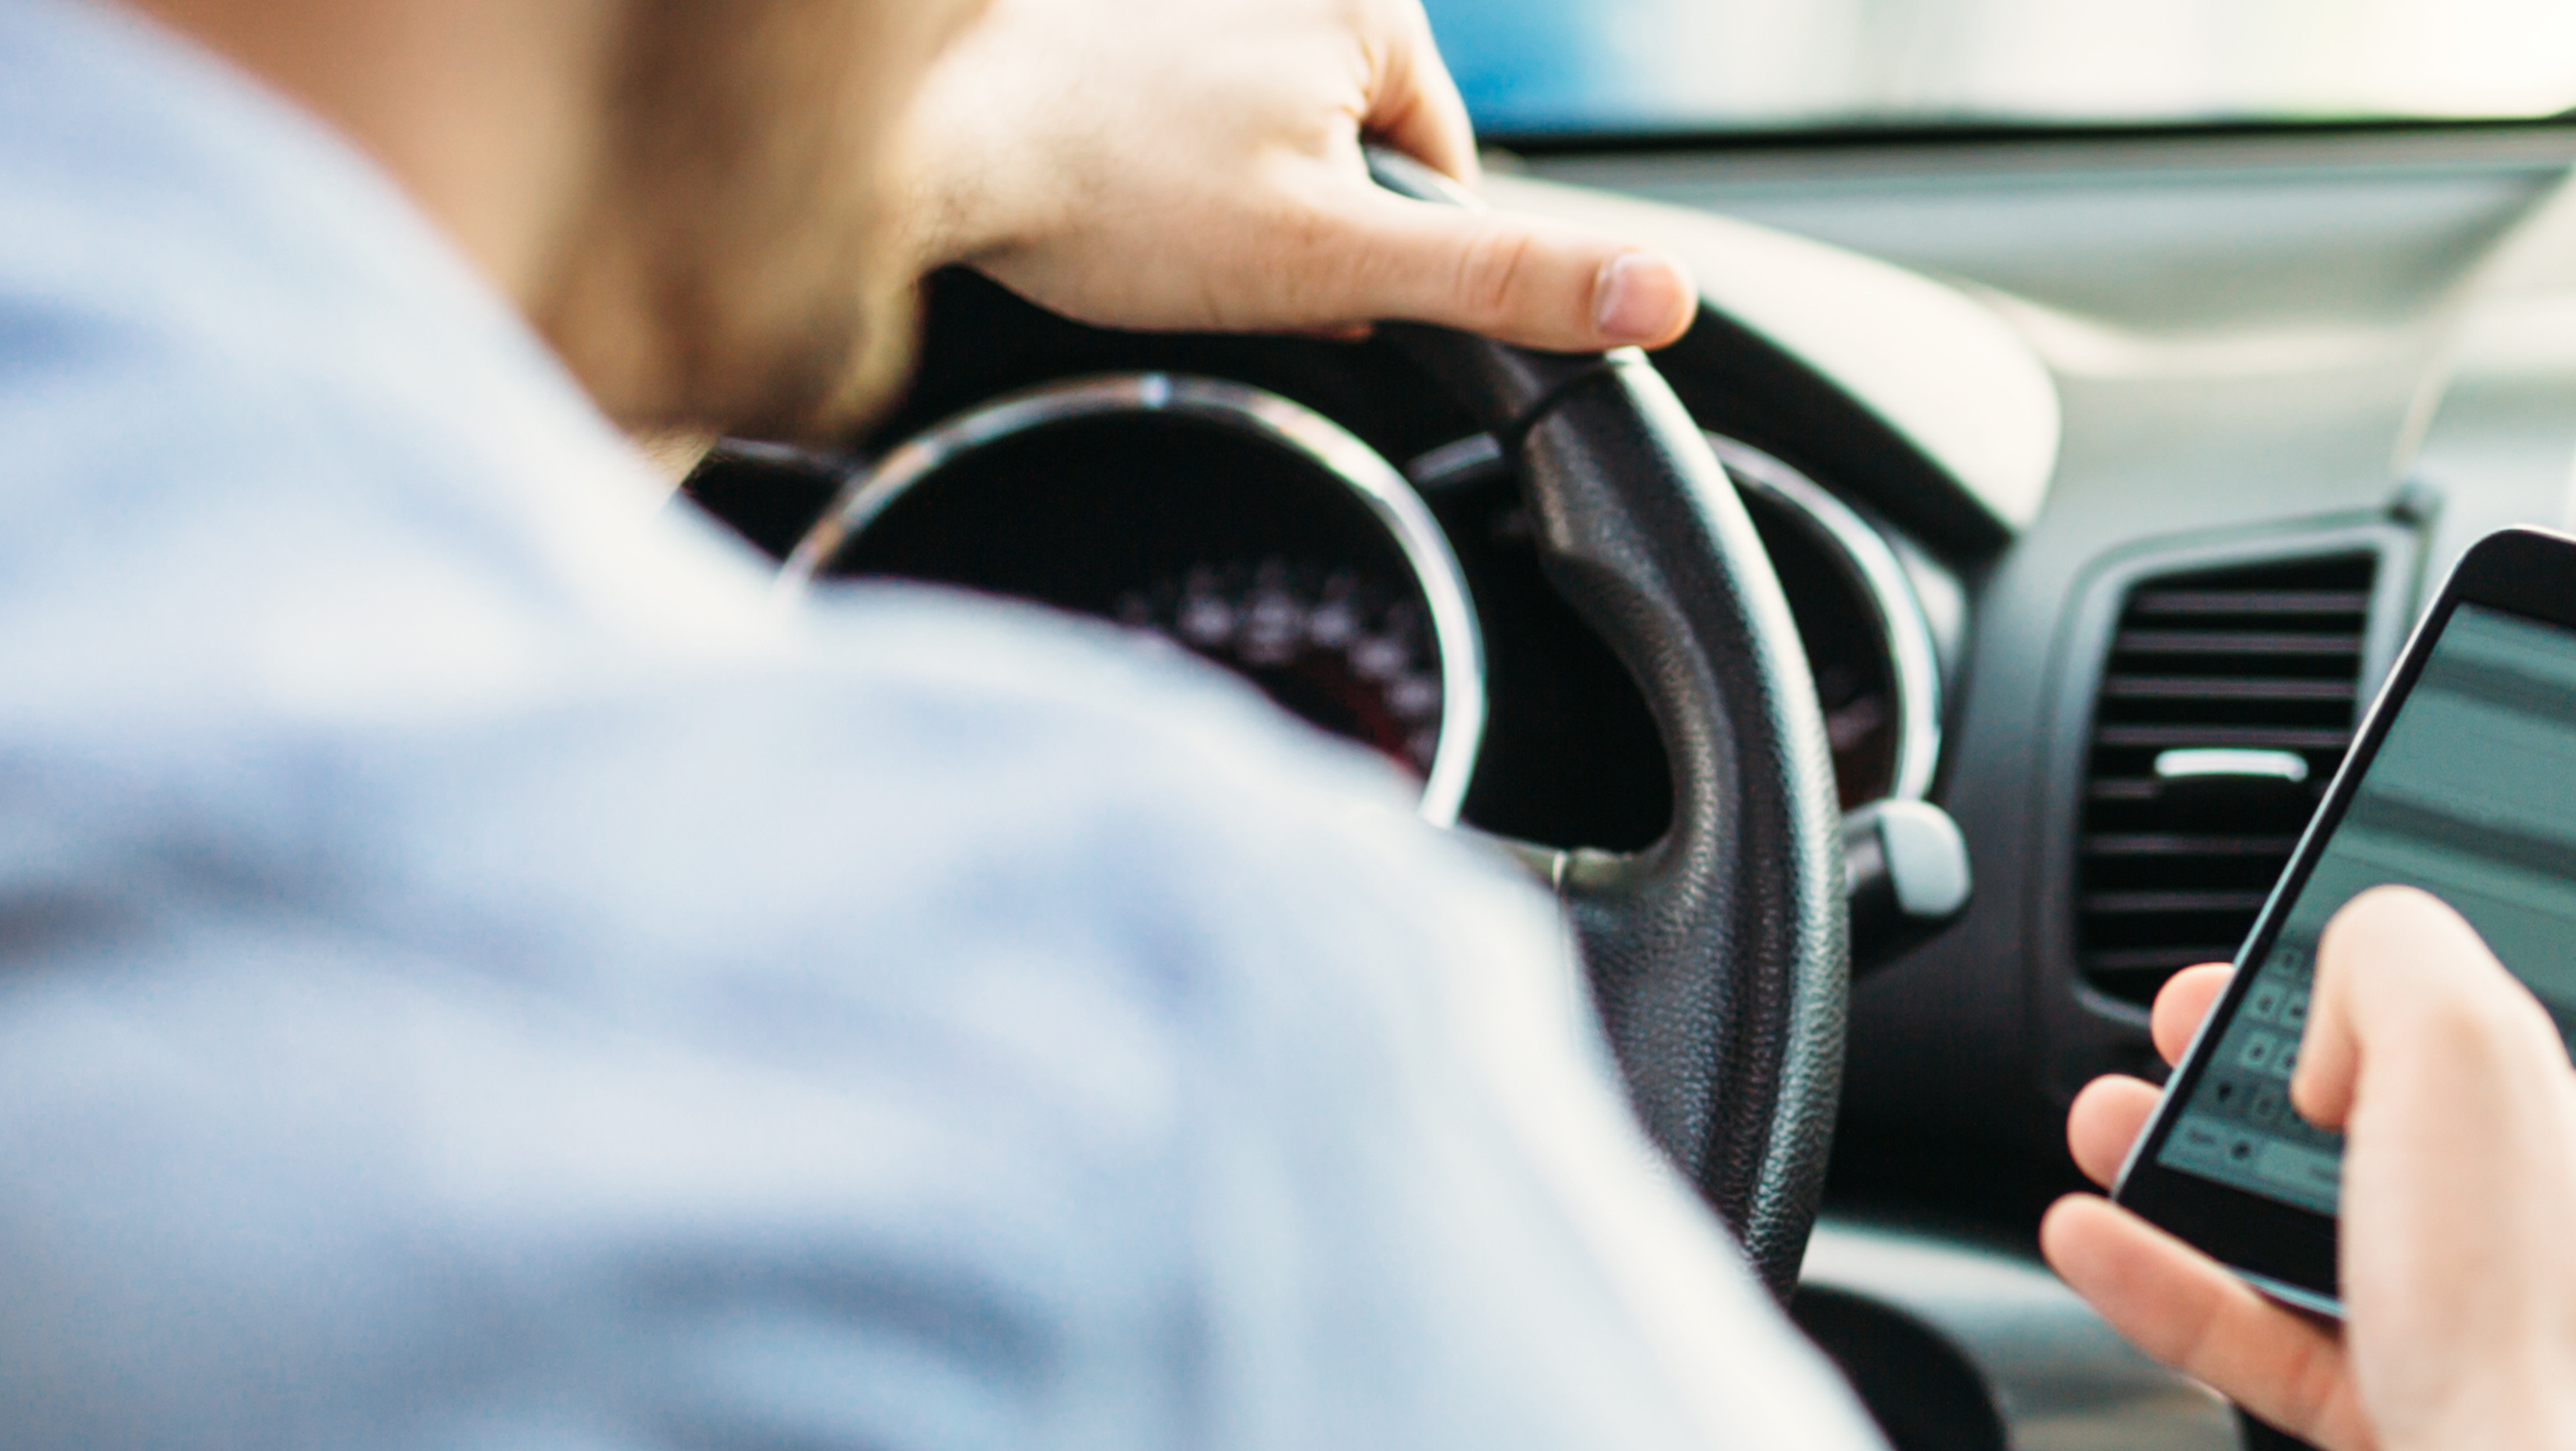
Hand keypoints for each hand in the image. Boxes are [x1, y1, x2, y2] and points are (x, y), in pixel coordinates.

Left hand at [904, 0, 1697, 348]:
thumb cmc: (1103, 188)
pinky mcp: (1119, 16)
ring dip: (1216, 196)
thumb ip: (1504, 277)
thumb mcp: (1337, 258)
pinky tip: (1100, 179)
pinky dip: (1149, 156)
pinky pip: (1180, 109)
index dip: (1370, 255)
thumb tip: (1658, 295)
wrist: (916, 140)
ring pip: (1260, 136)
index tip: (1289, 268)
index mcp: (1370, 4)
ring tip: (1138, 210)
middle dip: (1293, 223)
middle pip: (1345, 152)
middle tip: (1202, 247)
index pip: (1435, 173)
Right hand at [2045, 891, 2575, 1450]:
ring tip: (2129, 1119)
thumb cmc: (2556, 1342)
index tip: (2440, 888)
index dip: (2543, 906)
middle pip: (2472, 1087)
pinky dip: (2220, 1290)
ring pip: (2381, 1214)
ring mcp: (2559, 1332)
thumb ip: (2397, 947)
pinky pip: (2330, 1335)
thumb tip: (2356, 973)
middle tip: (2222, 1017)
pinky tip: (2117, 1246)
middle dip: (2318, 1045)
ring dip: (2238, 1164)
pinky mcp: (2474, 1430)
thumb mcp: (2461, 1042)